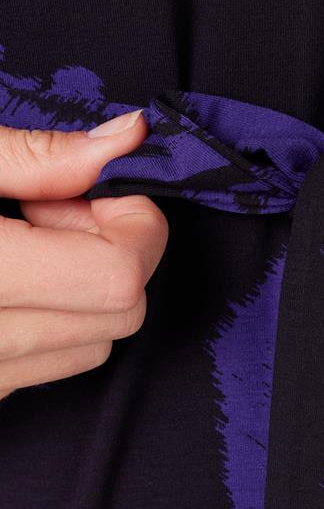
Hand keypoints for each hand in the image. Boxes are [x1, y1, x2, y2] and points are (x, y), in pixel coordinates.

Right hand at [0, 109, 167, 400]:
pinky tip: (13, 284)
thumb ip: (33, 157)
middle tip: (46, 210)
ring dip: (84, 291)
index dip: (122, 224)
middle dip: (107, 252)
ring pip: (98, 347)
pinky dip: (58, 322)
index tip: (81, 191)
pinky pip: (58, 368)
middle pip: (122, 313)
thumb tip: (127, 140)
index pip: (116, 277)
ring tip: (22, 245)